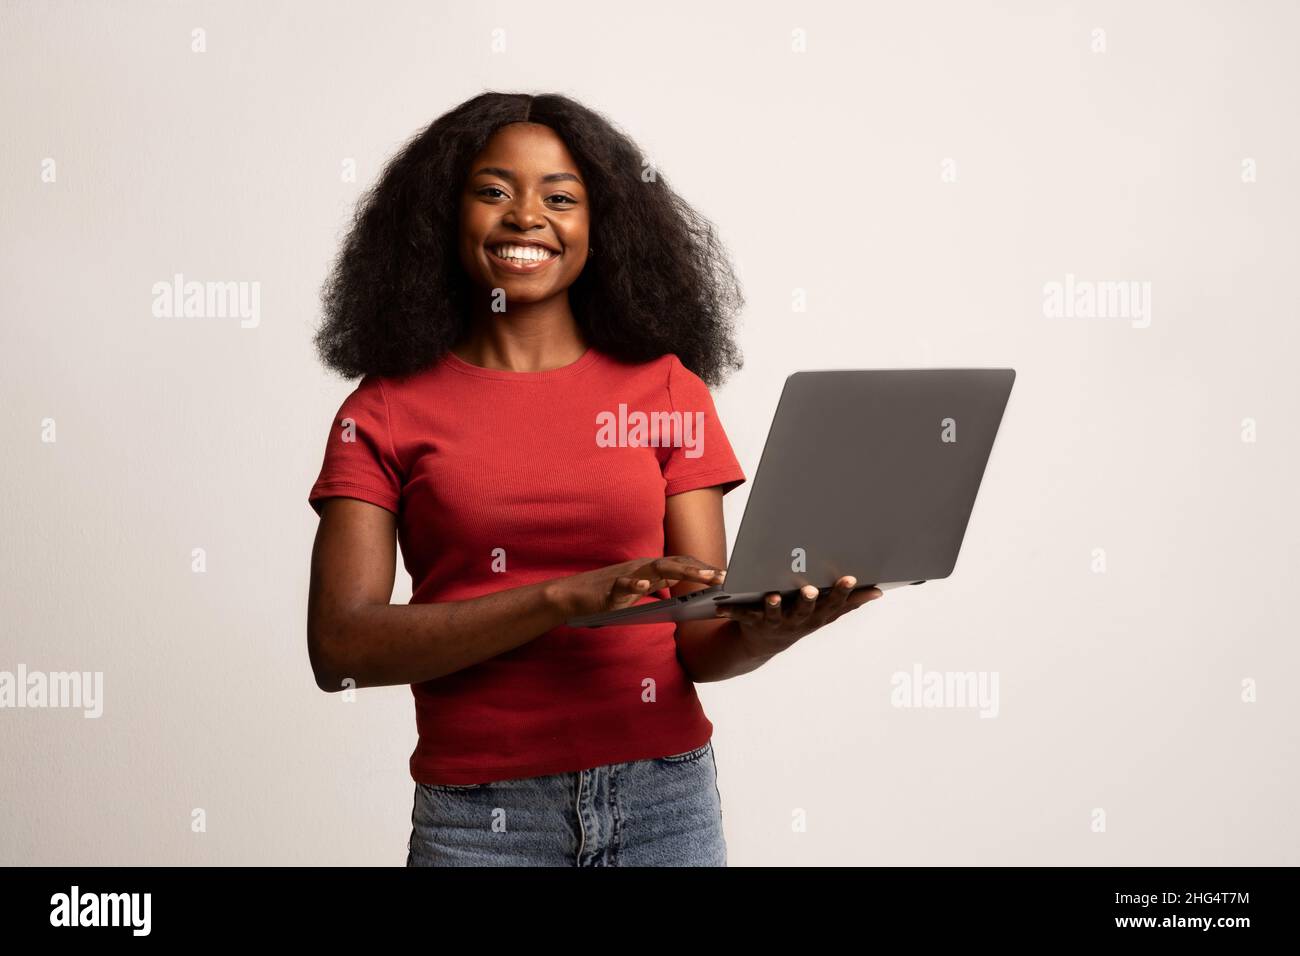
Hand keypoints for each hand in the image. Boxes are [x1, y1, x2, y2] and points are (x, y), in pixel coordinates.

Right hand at [549, 555, 725, 617]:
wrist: (573, 595)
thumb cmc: (608, 594)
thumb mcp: (639, 590)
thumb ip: (658, 587)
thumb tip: (682, 594)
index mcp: (649, 569)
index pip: (681, 564)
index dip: (702, 568)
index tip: (724, 575)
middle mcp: (641, 568)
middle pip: (675, 564)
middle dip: (699, 570)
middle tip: (722, 576)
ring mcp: (626, 575)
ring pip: (656, 569)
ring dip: (681, 572)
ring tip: (701, 578)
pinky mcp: (609, 589)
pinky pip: (623, 584)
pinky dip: (633, 584)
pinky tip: (643, 587)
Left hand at [714, 575, 882, 657]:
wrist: (764, 642)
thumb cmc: (801, 619)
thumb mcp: (826, 612)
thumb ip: (850, 602)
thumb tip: (878, 591)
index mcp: (816, 616)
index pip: (832, 603)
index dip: (841, 592)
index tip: (850, 577)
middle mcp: (797, 621)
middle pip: (804, 610)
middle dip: (807, 601)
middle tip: (810, 590)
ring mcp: (774, 622)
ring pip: (774, 614)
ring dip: (773, 606)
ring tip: (772, 597)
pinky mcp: (752, 621)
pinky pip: (741, 615)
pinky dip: (732, 610)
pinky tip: (723, 604)